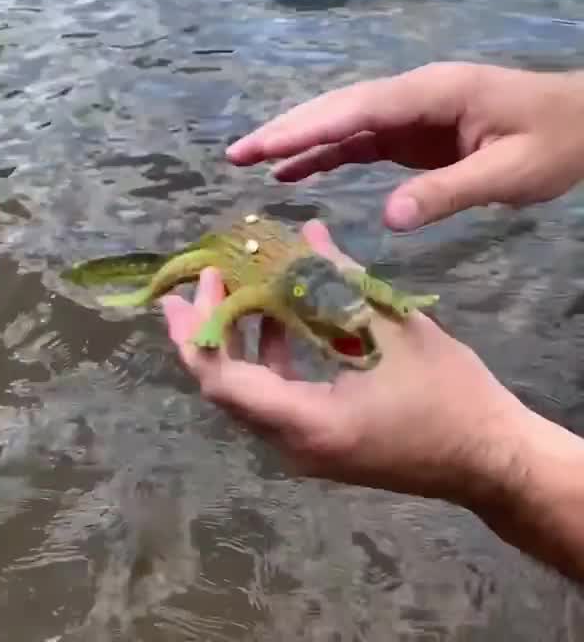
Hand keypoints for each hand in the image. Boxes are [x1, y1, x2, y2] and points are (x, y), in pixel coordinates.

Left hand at [158, 219, 534, 506]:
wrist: (491, 461)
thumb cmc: (449, 396)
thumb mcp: (393, 328)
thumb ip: (340, 280)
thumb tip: (305, 232)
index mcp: (305, 422)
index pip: (222, 380)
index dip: (203, 328)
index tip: (204, 282)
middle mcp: (290, 445)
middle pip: (224, 387)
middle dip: (208, 329)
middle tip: (204, 278)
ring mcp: (302, 450)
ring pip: (246, 393)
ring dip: (238, 340)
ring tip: (237, 287)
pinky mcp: (317, 444)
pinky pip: (272, 400)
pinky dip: (268, 359)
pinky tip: (279, 318)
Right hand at [226, 62, 583, 230]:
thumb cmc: (556, 142)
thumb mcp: (510, 172)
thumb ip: (448, 192)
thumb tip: (387, 218)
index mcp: (433, 94)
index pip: (358, 110)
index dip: (307, 129)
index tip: (263, 146)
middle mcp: (412, 96)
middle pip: (337, 109)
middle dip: (285, 130)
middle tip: (235, 153)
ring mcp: (410, 113)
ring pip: (341, 122)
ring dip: (296, 140)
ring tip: (247, 160)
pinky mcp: (411, 134)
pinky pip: (358, 141)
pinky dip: (323, 155)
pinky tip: (292, 173)